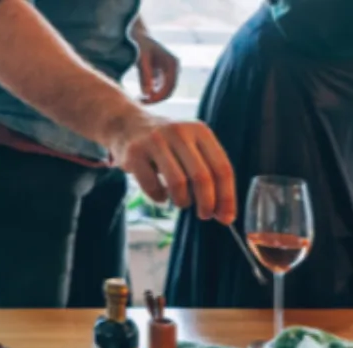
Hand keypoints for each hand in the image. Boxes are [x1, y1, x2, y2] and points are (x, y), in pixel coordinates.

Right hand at [109, 115, 235, 224]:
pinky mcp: (135, 153)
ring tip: (182, 203)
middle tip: (205, 216)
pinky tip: (161, 195)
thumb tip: (224, 212)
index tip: (226, 217)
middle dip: (207, 203)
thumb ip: (207, 170)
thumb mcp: (190, 145)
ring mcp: (155, 141)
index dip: (226, 196)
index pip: (222, 168)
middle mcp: (179, 132)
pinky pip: (152, 186)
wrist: (125, 125)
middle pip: (202, 177)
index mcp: (200, 131)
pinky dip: (159, 198)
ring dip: (183, 201)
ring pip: (178, 183)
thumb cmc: (166, 144)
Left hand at [136, 35, 178, 104]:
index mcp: (172, 63)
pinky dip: (151, 95)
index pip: (170, 85)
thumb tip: (147, 93)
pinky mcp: (163, 76)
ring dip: (153, 98)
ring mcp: (170, 72)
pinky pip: (160, 90)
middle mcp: (174, 68)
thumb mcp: (141, 58)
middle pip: (169, 91)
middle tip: (140, 103)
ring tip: (138, 100)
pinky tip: (140, 96)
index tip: (146, 101)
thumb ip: (145, 75)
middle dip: (156, 99)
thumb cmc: (140, 45)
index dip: (159, 96)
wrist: (139, 36)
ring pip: (165, 92)